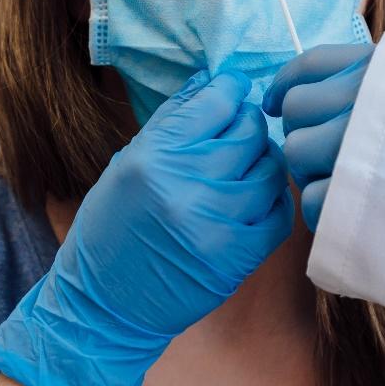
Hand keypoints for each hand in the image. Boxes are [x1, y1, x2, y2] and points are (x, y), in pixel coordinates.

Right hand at [0, 69, 293, 385]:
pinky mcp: (239, 255)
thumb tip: (212, 79)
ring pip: (270, 169)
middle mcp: (188, 185)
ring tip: (247, 166)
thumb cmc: (112, 229)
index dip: (231, 88)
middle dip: (249, 124)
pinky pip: (280, 212)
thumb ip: (173, 119)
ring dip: (264, 162)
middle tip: (240, 131)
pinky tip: (256, 199)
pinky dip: (274, 201)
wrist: (105, 306)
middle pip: (249, 131)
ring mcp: (218, 222)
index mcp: (155, 157)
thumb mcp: (128, 163)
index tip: (234, 90)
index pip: (216, 101)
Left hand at [263, 43, 374, 231]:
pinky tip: (350, 206)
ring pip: (296, 151)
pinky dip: (325, 208)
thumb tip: (285, 99)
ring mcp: (353, 143)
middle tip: (333, 153)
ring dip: (313, 171)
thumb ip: (363, 83)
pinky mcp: (350, 191)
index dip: (285, 84)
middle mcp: (362, 96)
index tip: (275, 104)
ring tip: (346, 180)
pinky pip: (308, 198)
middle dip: (305, 133)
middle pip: (295, 108)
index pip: (311, 65)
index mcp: (377, 67)